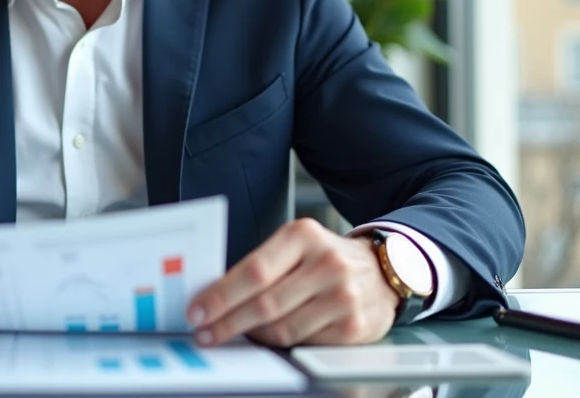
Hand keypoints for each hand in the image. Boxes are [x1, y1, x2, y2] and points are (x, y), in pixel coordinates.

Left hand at [187, 218, 400, 347]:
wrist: (381, 270)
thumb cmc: (325, 258)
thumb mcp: (296, 245)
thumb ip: (262, 265)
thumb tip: (215, 294)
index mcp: (304, 235)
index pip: (254, 270)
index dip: (221, 295)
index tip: (197, 310)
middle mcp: (327, 263)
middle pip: (265, 303)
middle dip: (227, 322)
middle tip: (204, 332)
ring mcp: (343, 296)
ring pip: (282, 328)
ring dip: (252, 336)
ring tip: (234, 334)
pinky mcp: (354, 326)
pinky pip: (305, 343)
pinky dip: (281, 344)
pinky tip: (269, 338)